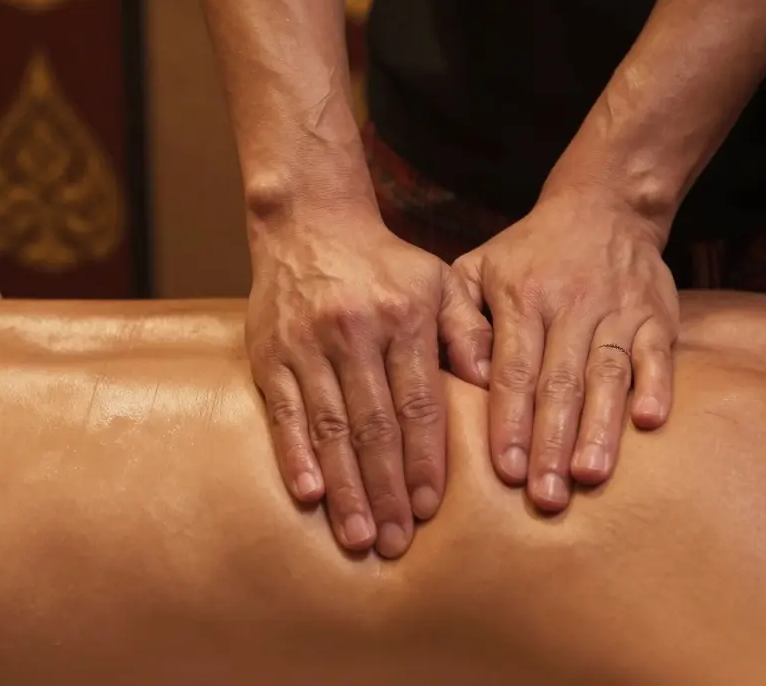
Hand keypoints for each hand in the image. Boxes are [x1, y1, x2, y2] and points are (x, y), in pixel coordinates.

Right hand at [247, 210, 490, 557]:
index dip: (424, 460)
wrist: (308, 221)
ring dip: (344, 487)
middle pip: (374, 425)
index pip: (418, 402)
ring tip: (358, 535)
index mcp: (402, 318)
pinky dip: (295, 455)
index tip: (430, 509)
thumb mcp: (437, 281)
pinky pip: (283, 412)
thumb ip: (467, 332)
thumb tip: (496, 384)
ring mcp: (307, 345)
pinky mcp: (270, 353)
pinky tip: (308, 495)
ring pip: (330, 427)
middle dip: (387, 490)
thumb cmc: (383, 263)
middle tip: (396, 543)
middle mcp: (355, 334)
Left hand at [452, 194, 678, 511]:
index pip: (514, 368)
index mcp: (522, 296)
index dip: (511, 421)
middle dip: (552, 443)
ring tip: (590, 476)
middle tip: (546, 497)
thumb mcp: (474, 268)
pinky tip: (649, 423)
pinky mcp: (658, 315)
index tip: (506, 470)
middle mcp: (570, 304)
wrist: (603, 204)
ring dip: (601, 428)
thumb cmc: (527, 254)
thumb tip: (465, 375)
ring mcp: (618, 310)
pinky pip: (658, 355)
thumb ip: (457, 319)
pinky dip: (657, 387)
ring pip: (608, 374)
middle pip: (560, 382)